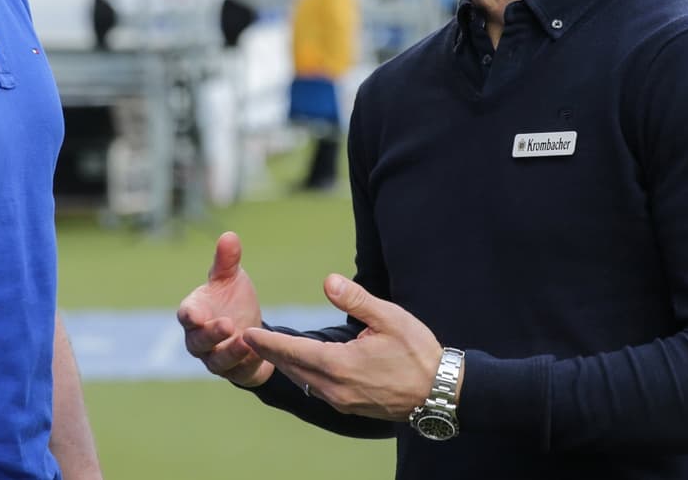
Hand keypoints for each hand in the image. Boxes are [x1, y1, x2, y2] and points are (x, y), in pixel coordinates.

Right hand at [176, 231, 272, 387]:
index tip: (195, 313)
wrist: (251, 330)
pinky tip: (258, 352)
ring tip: (245, 340)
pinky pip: (238, 371)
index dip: (189, 315)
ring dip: (230, 351)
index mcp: (195, 313)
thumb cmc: (232, 300)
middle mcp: (200, 338)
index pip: (186, 315)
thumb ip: (227, 261)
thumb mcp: (231, 279)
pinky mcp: (235, 370)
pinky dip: (246, 363)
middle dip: (211, 334)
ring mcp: (215, 357)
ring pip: (216, 360)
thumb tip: (229, 236)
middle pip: (198, 341)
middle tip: (226, 324)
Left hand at [243, 274, 444, 420]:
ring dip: (285, 364)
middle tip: (247, 339)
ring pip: (303, 380)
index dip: (267, 342)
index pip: (293, 351)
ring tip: (268, 350)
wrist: (441, 393)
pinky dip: (302, 374)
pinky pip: (317, 389)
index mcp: (340, 365)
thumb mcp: (389, 318)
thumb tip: (327, 281)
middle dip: (269, 353)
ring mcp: (342, 400)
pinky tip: (300, 365)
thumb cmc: (418, 353)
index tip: (246, 334)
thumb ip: (356, 299)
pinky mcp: (350, 406)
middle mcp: (335, 388)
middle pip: (292, 368)